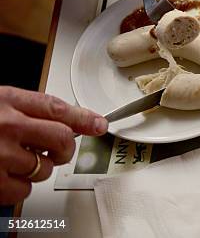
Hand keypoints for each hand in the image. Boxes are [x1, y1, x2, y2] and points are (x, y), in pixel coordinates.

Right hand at [0, 86, 107, 204]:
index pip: (57, 107)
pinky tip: (3, 175)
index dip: (84, 117)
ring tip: (14, 160)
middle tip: (59, 151)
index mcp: (5, 101)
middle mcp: (5, 126)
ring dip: (38, 168)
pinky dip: (18, 186)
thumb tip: (67, 121)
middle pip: (60, 138)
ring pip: (44, 167)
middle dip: (65, 148)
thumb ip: (26, 109)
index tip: (100, 124)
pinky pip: (23, 189)